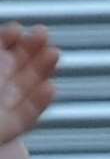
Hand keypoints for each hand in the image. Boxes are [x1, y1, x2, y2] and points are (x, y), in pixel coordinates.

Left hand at [0, 23, 59, 145]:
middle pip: (12, 68)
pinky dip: (39, 103)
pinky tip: (51, 88)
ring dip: (40, 71)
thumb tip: (6, 36)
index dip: (6, 39)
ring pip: (24, 88)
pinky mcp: (6, 131)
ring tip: (54, 54)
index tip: (20, 28)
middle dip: (30, 50)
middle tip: (45, 34)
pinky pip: (26, 117)